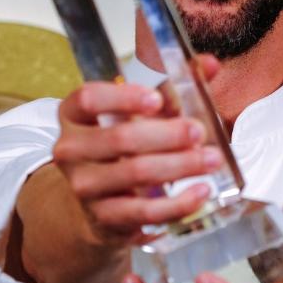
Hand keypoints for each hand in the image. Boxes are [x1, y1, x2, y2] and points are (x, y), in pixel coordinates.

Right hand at [51, 55, 223, 245]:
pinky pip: (145, 210)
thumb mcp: (137, 114)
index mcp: (74, 115)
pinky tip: (201, 191)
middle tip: (199, 131)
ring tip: (211, 159)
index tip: (157, 99)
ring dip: (179, 165)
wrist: (98, 203)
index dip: (122, 97)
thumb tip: (209, 65)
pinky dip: (178, 202)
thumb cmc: (121, 148)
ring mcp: (84, 186)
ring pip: (135, 172)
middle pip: (120, 137)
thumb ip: (173, 85)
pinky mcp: (104, 217)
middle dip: (166, 134)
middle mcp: (71, 150)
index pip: (88, 98)